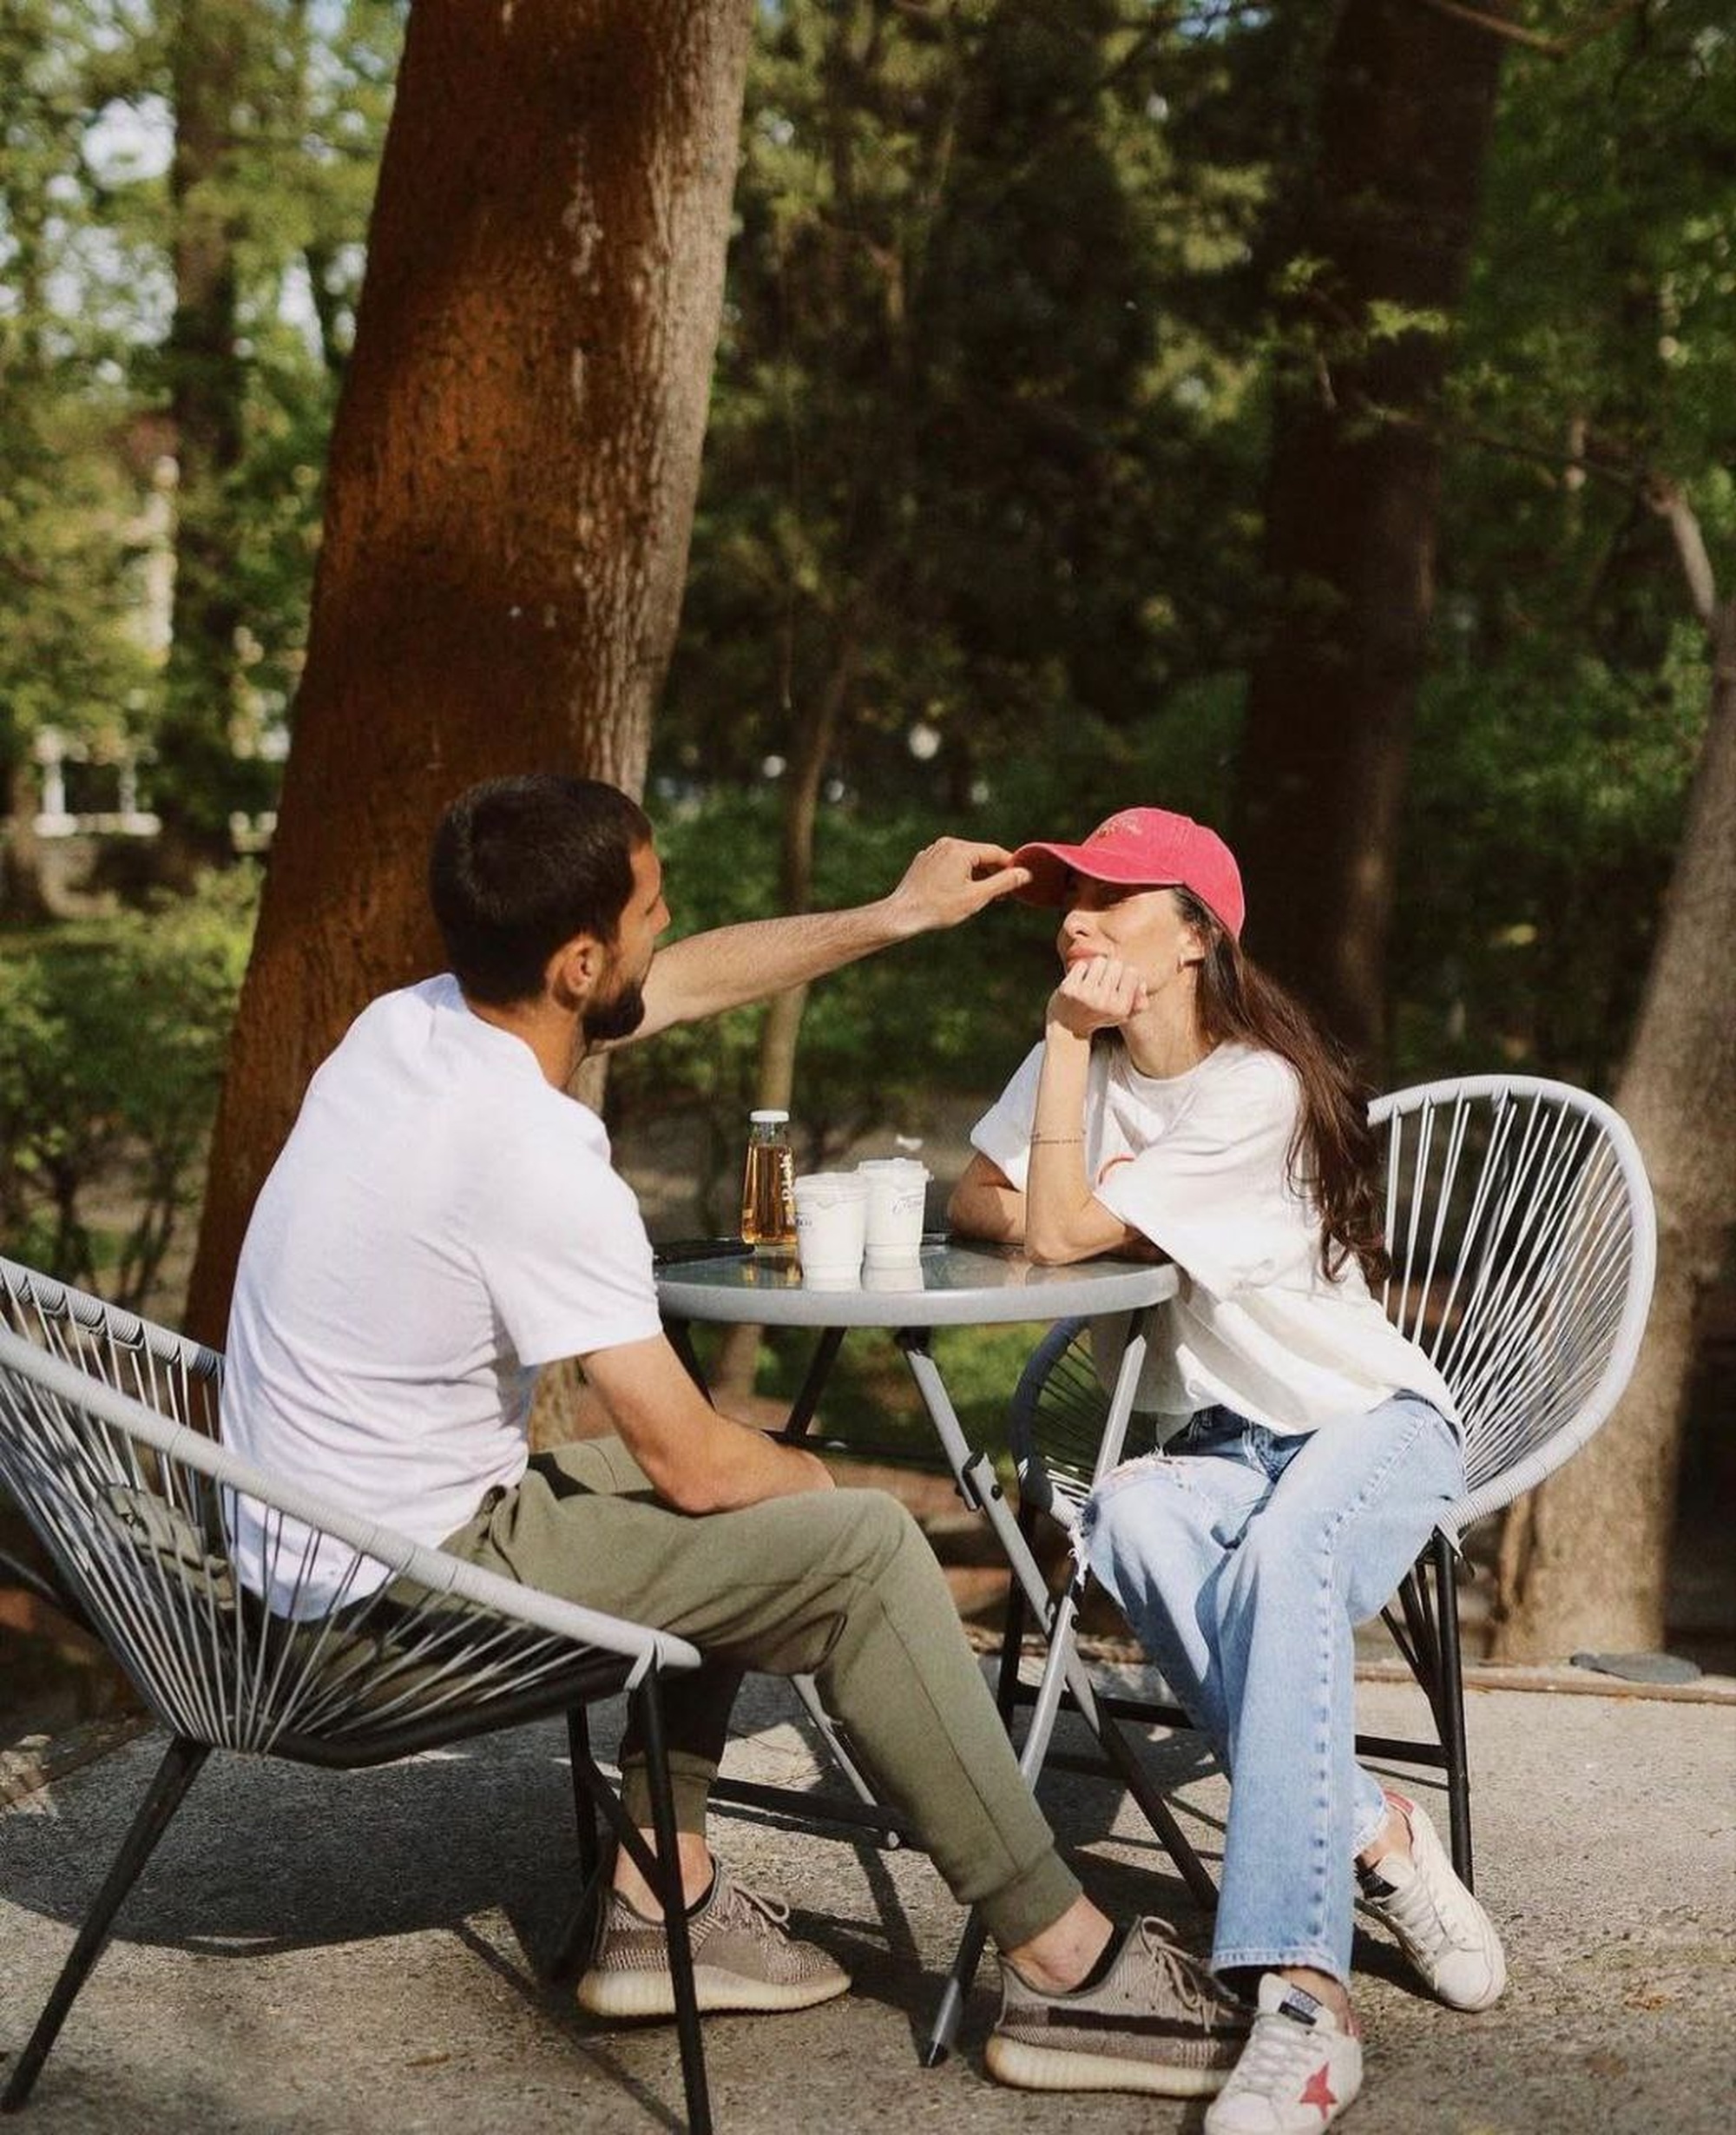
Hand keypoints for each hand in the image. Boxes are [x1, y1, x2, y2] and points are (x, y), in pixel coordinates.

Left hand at [882, 838, 1031, 936]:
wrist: (902, 914)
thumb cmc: (938, 907)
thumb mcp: (977, 897)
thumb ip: (1003, 883)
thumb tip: (1025, 874)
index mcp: (960, 849)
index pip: (995, 852)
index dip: (1011, 866)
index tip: (1021, 879)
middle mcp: (946, 844)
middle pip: (980, 855)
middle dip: (994, 873)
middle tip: (1006, 893)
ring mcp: (933, 851)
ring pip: (964, 860)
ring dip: (978, 875)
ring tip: (986, 896)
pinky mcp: (924, 861)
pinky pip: (949, 864)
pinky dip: (960, 875)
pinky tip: (963, 893)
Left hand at [1047, 953, 1147, 1037]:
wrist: (1067, 1024)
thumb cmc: (1098, 1014)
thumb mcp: (1122, 1014)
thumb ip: (1138, 1003)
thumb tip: (1141, 984)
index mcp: (1120, 1008)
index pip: (1132, 972)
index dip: (1124, 974)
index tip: (1116, 984)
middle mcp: (1104, 1003)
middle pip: (1116, 964)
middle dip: (1110, 969)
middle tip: (1101, 983)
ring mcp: (1085, 995)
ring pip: (1099, 961)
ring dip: (1095, 967)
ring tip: (1091, 982)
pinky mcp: (1069, 989)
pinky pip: (1081, 965)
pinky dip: (1080, 970)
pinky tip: (1078, 982)